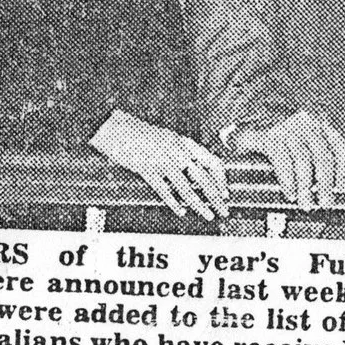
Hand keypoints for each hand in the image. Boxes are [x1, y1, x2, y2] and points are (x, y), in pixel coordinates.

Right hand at [92, 111, 229, 220]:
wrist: (119, 129)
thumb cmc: (146, 136)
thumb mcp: (171, 140)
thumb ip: (185, 154)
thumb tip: (200, 173)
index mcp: (187, 144)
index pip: (213, 162)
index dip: (221, 180)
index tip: (225, 194)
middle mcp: (178, 152)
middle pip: (204, 179)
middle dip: (216, 197)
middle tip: (224, 211)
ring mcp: (163, 161)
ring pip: (187, 188)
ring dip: (200, 205)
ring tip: (208, 215)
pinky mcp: (147, 170)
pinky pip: (164, 190)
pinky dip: (174, 203)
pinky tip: (181, 211)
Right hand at [230, 110, 344, 207]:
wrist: (247, 111)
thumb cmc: (278, 127)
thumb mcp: (303, 131)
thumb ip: (318, 147)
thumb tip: (333, 177)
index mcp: (320, 121)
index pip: (340, 145)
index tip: (343, 185)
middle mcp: (306, 123)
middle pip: (323, 156)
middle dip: (326, 184)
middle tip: (326, 202)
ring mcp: (287, 128)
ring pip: (304, 160)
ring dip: (306, 187)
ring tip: (306, 203)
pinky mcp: (268, 136)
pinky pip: (282, 160)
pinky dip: (288, 180)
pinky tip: (290, 192)